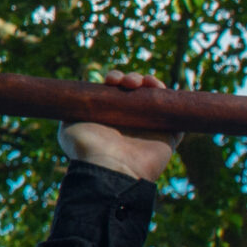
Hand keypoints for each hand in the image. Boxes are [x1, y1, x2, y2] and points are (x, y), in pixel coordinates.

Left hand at [58, 71, 182, 181]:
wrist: (109, 167)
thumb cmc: (87, 148)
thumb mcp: (68, 127)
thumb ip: (71, 111)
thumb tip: (70, 99)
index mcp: (108, 117)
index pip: (115, 91)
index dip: (115, 79)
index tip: (111, 80)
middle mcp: (128, 121)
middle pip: (136, 91)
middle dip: (133, 78)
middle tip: (128, 82)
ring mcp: (149, 128)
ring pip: (156, 99)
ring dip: (152, 84)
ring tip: (145, 83)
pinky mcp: (168, 137)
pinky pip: (178, 116)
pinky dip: (174, 100)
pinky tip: (163, 90)